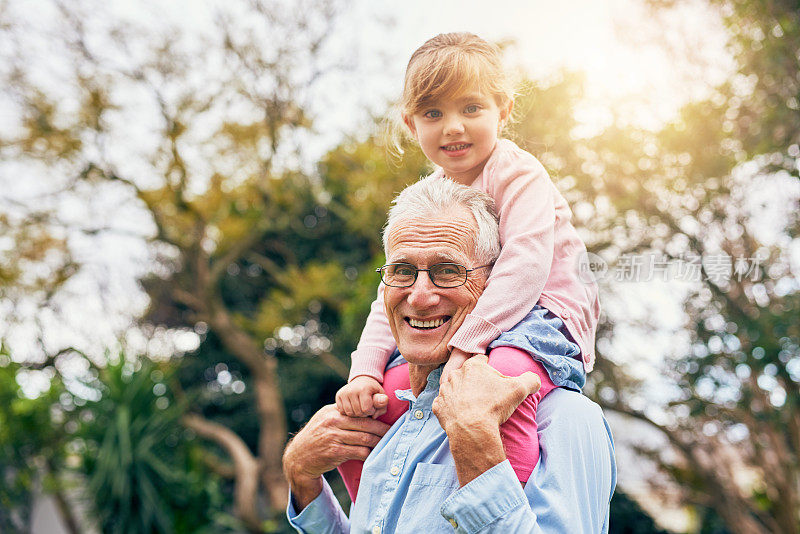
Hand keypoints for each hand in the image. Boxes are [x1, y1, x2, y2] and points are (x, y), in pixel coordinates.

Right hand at [283, 405, 389, 508]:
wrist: (298, 458)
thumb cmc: (315, 438)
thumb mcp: (324, 419)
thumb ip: (341, 413)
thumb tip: (363, 409)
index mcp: (332, 411)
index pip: (359, 410)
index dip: (375, 414)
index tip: (386, 418)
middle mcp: (333, 422)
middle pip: (365, 424)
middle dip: (382, 429)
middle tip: (394, 432)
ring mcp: (333, 437)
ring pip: (364, 438)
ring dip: (378, 442)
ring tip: (387, 443)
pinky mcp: (335, 452)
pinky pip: (358, 451)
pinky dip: (369, 453)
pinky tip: (374, 454)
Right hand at [336, 375, 388, 417]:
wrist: (362, 380)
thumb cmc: (373, 391)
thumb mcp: (381, 395)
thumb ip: (382, 404)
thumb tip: (375, 416)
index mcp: (364, 389)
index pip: (366, 409)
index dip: (371, 411)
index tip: (373, 406)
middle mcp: (351, 390)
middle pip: (358, 412)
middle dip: (364, 413)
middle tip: (367, 407)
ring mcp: (343, 392)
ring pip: (349, 414)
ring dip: (356, 414)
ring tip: (360, 408)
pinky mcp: (338, 395)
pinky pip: (342, 412)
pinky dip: (349, 412)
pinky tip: (353, 407)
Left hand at [432, 355, 539, 485]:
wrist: (472, 429)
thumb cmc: (494, 406)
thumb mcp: (519, 389)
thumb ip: (530, 379)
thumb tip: (534, 379)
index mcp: (472, 366)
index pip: (482, 361)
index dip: (490, 369)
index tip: (495, 380)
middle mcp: (455, 375)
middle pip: (467, 374)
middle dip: (475, 381)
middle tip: (486, 395)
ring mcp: (444, 391)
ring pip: (454, 388)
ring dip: (461, 394)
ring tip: (473, 406)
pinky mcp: (438, 407)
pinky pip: (445, 405)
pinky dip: (451, 409)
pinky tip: (461, 416)